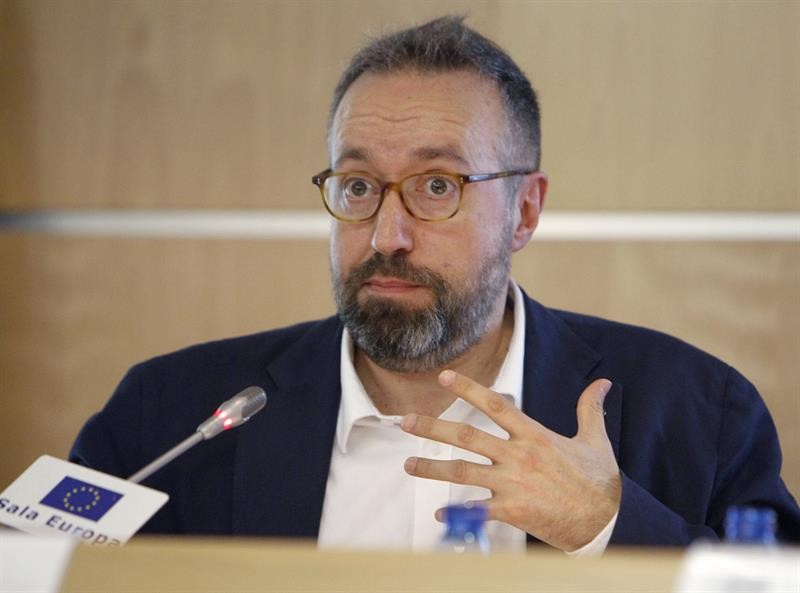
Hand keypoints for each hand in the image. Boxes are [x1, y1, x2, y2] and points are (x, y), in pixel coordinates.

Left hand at [400, 370, 620, 550]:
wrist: (606, 521)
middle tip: (405, 422)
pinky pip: (477, 511)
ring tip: (408, 465)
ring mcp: (513, 484)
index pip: (495, 404)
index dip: (468, 389)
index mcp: (534, 435)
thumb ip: (590, 409)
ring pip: (463, 472)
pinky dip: (457, 514)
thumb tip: (603, 381)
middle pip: (467, 436)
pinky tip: (439, 515)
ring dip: (432, 469)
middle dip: (433, 428)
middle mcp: (519, 455)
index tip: (444, 377)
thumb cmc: (598, 481)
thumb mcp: (596, 440)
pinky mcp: (513, 511)